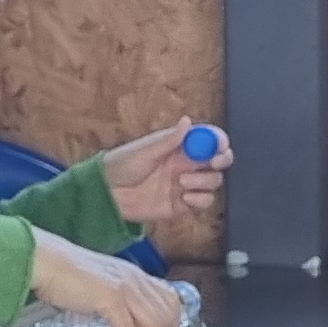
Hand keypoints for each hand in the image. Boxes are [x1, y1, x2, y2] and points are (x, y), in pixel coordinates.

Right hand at [30, 229, 186, 326]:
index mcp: (135, 275)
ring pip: (154, 325)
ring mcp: (125, 287)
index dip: (171, 326)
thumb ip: (114, 299)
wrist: (43, 261)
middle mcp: (136, 279)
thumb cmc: (63, 273)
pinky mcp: (110, 298)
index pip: (171, 300)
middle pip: (168, 316)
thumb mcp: (100, 284)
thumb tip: (118, 325)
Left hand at [100, 120, 230, 227]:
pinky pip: (203, 203)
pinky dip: (200, 200)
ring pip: (213, 182)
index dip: (218, 141)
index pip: (207, 140)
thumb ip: (169, 140)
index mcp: (178, 147)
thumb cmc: (120, 166)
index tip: (220, 146)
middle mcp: (185, 165)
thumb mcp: (144, 150)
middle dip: (220, 161)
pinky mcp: (182, 205)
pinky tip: (185, 198)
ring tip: (182, 182)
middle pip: (217, 161)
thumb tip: (188, 121)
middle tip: (212, 163)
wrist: (107, 195)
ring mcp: (185, 185)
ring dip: (204, 182)